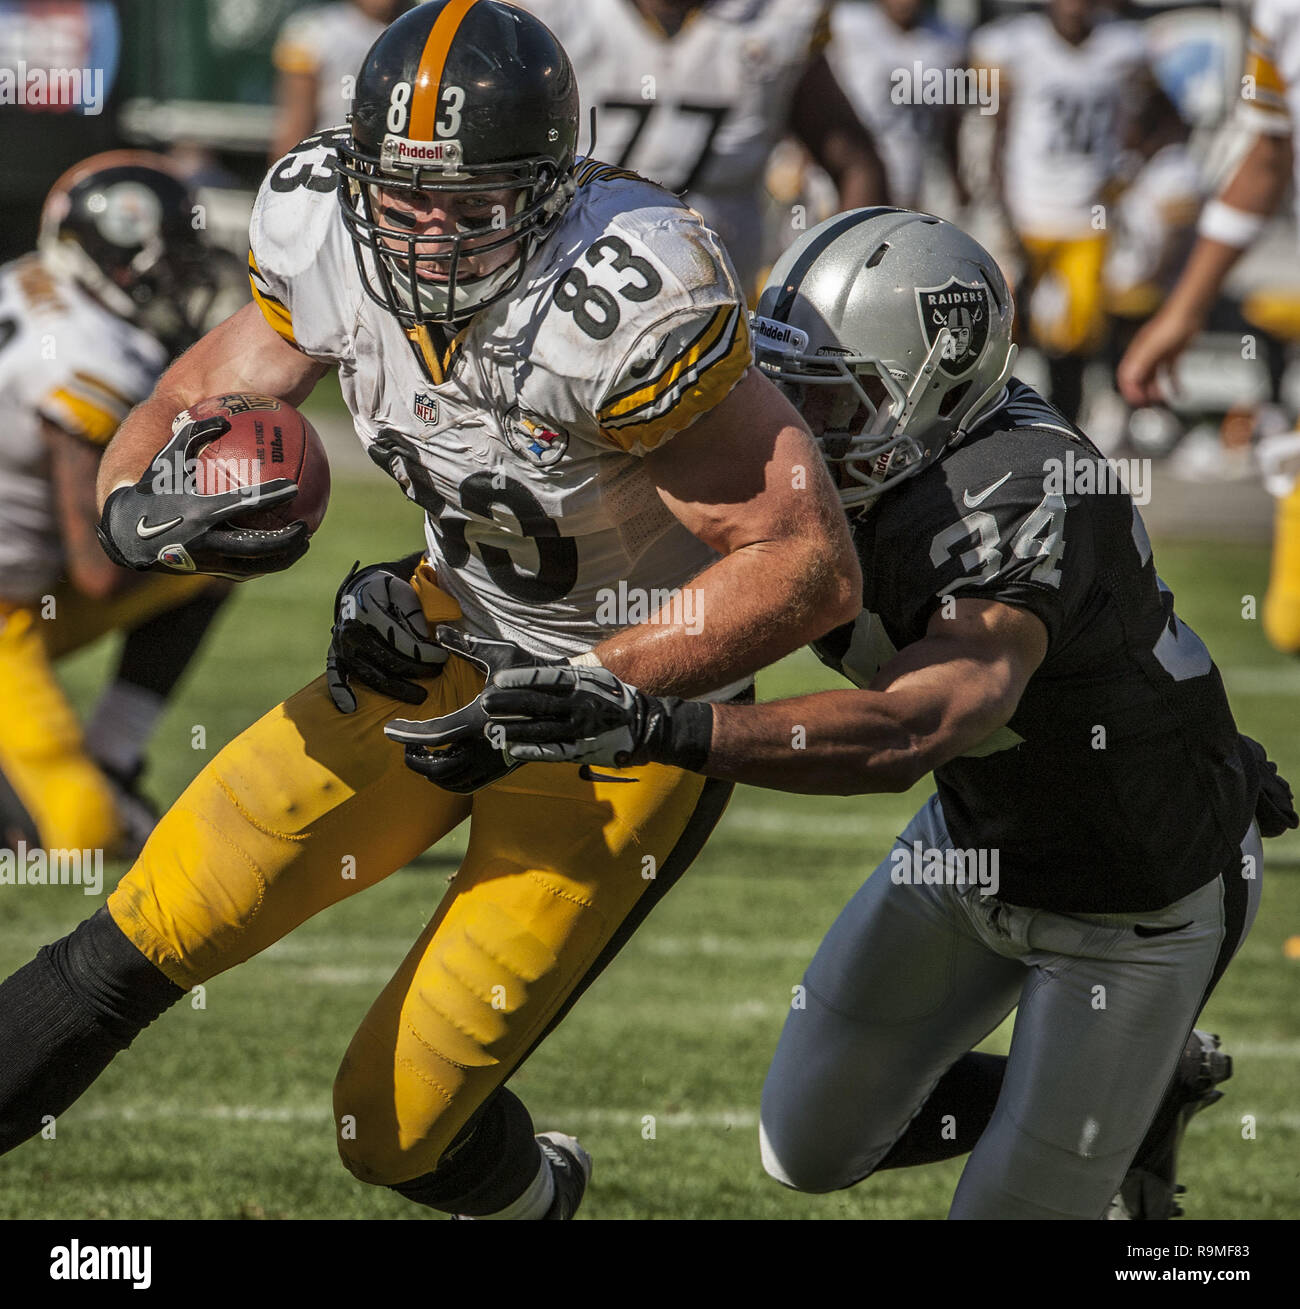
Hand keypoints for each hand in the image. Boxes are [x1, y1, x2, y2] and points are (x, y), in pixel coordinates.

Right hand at [96, 413, 307, 577]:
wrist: (124, 533)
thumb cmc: (149, 489)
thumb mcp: (167, 457)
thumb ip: (195, 434)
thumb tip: (224, 416)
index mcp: (199, 511)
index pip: (245, 504)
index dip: (273, 496)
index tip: (293, 488)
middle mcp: (206, 540)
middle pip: (258, 545)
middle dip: (287, 539)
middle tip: (305, 527)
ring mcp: (208, 561)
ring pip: (256, 565)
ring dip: (283, 558)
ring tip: (302, 544)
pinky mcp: (208, 573)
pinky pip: (245, 571)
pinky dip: (265, 564)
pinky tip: (281, 554)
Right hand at [326, 556, 447, 712]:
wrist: (360, 588)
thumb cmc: (387, 591)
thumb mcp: (403, 592)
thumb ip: (414, 614)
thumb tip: (426, 640)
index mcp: (367, 613)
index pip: (399, 640)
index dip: (423, 653)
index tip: (442, 658)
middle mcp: (351, 631)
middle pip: (387, 660)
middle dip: (416, 670)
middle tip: (436, 674)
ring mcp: (342, 645)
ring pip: (369, 674)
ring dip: (395, 688)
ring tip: (419, 697)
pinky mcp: (336, 654)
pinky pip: (335, 674)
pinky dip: (340, 691)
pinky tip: (350, 707)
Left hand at [383, 627, 563, 792]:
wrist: (569, 701)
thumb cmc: (534, 674)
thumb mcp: (501, 654)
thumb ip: (467, 646)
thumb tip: (440, 630)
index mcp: (479, 718)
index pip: (432, 734)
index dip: (406, 733)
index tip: (389, 730)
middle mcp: (485, 745)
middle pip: (436, 766)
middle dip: (415, 757)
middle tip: (404, 743)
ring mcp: (496, 760)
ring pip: (451, 780)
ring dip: (430, 771)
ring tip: (422, 752)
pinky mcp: (504, 768)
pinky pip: (469, 785)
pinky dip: (450, 780)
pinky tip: (446, 762)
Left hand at [479, 664, 712, 771]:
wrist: (644, 725)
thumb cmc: (612, 696)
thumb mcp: (594, 678)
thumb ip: (567, 675)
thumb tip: (533, 671)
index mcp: (583, 683)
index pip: (547, 678)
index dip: (521, 678)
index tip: (499, 679)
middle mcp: (581, 705)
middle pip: (539, 703)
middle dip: (510, 703)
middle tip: (485, 702)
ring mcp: (582, 730)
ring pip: (541, 729)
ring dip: (514, 729)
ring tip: (491, 729)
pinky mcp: (582, 750)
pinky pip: (553, 751)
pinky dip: (532, 751)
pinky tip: (512, 749)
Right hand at [1116, 309, 1198, 407]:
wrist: (1191, 309)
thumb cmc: (1172, 323)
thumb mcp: (1153, 346)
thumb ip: (1141, 362)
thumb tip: (1128, 380)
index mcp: (1137, 353)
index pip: (1126, 376)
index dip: (1130, 390)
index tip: (1138, 400)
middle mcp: (1145, 355)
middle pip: (1139, 380)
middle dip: (1143, 393)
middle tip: (1150, 404)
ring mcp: (1159, 355)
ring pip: (1153, 379)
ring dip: (1157, 391)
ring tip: (1163, 399)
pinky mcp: (1172, 355)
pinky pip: (1170, 374)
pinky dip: (1174, 385)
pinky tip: (1180, 393)